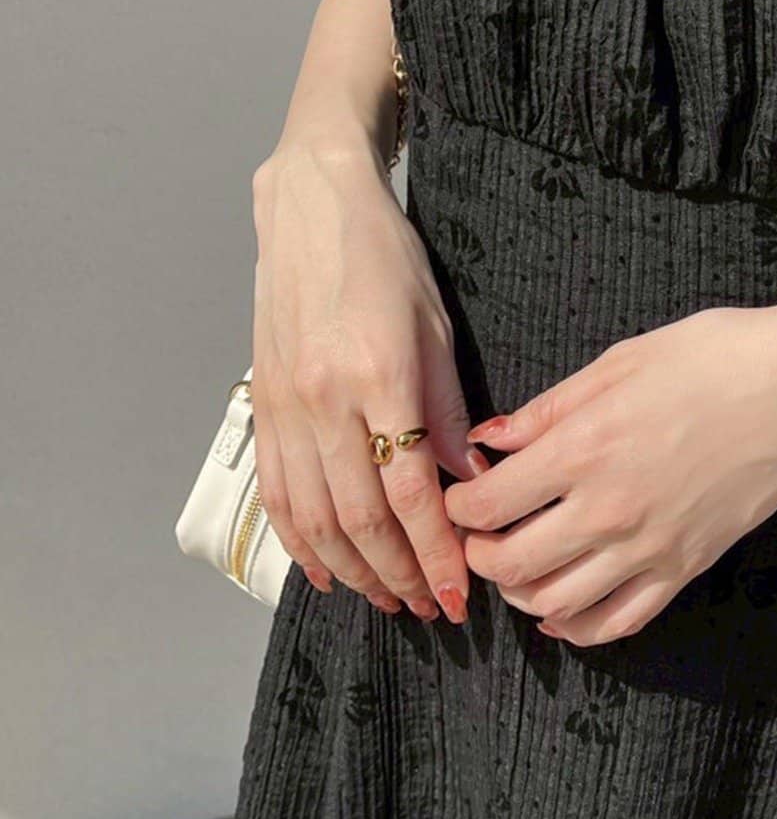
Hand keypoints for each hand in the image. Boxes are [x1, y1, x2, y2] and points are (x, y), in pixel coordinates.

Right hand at [248, 140, 488, 622]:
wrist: (311, 208)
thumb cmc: (385, 257)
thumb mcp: (435, 325)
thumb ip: (449, 408)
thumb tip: (472, 482)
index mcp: (378, 378)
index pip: (410, 494)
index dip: (435, 554)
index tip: (460, 594)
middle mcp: (324, 401)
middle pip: (360, 520)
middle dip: (400, 576)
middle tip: (432, 610)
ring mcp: (285, 407)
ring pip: (315, 518)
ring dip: (354, 570)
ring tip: (389, 599)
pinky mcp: (261, 406)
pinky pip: (277, 492)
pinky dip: (300, 541)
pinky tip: (325, 569)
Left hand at [444, 290, 776, 645]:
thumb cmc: (717, 357)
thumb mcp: (622, 361)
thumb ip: (549, 408)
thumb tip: (490, 440)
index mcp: (586, 448)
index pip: (487, 505)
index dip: (458, 505)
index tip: (460, 493)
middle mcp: (610, 509)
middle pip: (510, 564)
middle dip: (476, 554)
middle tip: (477, 533)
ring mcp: (649, 548)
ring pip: (554, 604)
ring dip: (518, 592)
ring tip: (514, 564)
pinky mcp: (684, 569)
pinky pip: (615, 623)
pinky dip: (575, 627)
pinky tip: (560, 611)